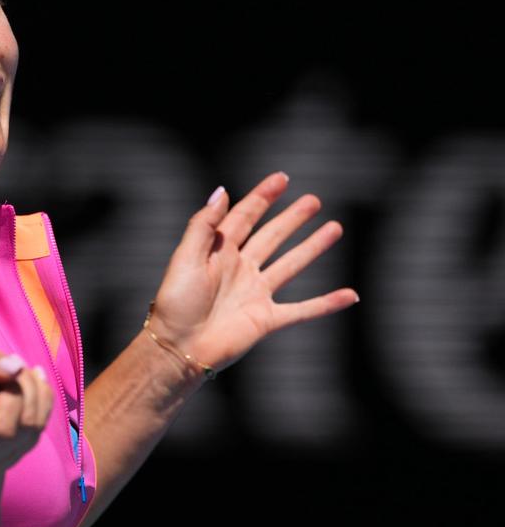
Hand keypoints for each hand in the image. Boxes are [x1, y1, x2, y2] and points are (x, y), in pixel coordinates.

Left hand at [149, 172, 358, 372]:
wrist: (179, 347)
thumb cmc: (176, 303)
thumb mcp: (184, 258)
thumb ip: (203, 225)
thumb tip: (223, 190)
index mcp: (219, 252)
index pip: (244, 217)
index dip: (262, 197)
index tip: (281, 179)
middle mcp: (240, 269)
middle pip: (271, 236)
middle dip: (291, 218)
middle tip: (313, 200)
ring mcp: (255, 294)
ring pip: (291, 265)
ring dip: (312, 247)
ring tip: (334, 228)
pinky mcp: (266, 320)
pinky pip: (303, 310)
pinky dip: (327, 303)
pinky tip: (350, 295)